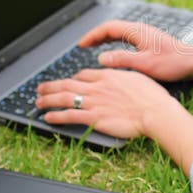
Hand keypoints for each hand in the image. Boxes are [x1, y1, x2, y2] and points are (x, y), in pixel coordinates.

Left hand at [35, 68, 179, 138]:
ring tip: (38, 102)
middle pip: (68, 84)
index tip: (68, 81)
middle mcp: (97, 87)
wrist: (155, 111)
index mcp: (108, 76)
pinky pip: (69, 115)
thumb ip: (123, 76)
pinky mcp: (94, 117)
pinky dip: (56, 115)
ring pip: (64, 98)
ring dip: (48, 99)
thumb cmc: (152, 97)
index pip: (84, 75)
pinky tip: (48, 117)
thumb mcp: (138, 78)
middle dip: (52, 86)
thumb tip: (119, 77)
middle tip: (41, 88)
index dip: (73, 78)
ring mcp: (94, 102)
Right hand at [79, 20, 192, 81]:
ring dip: (104, 39)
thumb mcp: (145, 64)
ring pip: (119, 33)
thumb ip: (122, 60)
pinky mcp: (149, 42)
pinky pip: (126, 39)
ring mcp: (145, 35)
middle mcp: (140, 30)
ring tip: (92, 48)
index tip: (81, 44)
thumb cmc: (173, 63)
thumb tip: (101, 58)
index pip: (108, 28)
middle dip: (95, 36)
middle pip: (112, 28)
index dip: (92, 35)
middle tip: (82, 46)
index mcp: (137, 31)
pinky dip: (115, 43)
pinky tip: (112, 52)